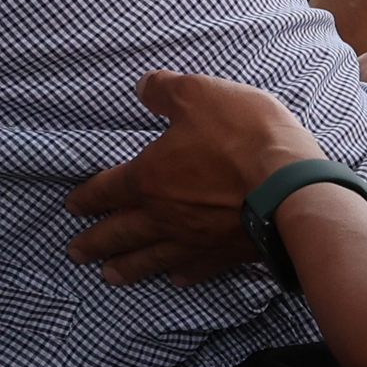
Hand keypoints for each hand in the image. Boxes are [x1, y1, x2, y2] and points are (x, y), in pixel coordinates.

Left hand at [65, 71, 328, 286]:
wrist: (295, 187)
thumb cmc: (242, 136)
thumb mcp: (198, 94)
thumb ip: (165, 90)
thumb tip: (143, 87)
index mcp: (149, 179)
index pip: (107, 190)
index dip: (87, 198)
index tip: (71, 208)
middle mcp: (166, 215)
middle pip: (121, 232)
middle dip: (95, 242)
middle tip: (75, 255)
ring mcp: (197, 239)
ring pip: (153, 257)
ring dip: (129, 267)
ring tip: (109, 277)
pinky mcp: (229, 253)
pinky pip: (200, 267)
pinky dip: (184, 273)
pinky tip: (177, 280)